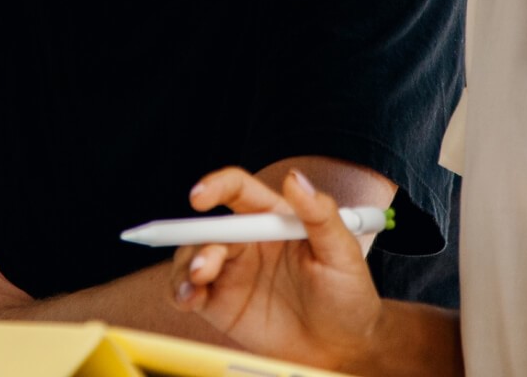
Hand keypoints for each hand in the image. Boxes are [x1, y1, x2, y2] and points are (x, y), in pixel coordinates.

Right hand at [170, 168, 381, 370]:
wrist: (343, 349)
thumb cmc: (347, 296)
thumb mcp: (343, 252)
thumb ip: (320, 214)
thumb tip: (295, 178)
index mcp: (273, 218)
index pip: (238, 190)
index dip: (216, 186)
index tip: (200, 196)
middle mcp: (247, 241)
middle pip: (208, 227)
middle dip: (196, 239)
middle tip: (203, 266)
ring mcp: (231, 272)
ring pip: (191, 256)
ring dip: (184, 267)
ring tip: (195, 286)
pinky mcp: (220, 304)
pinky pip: (188, 291)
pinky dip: (179, 292)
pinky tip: (188, 299)